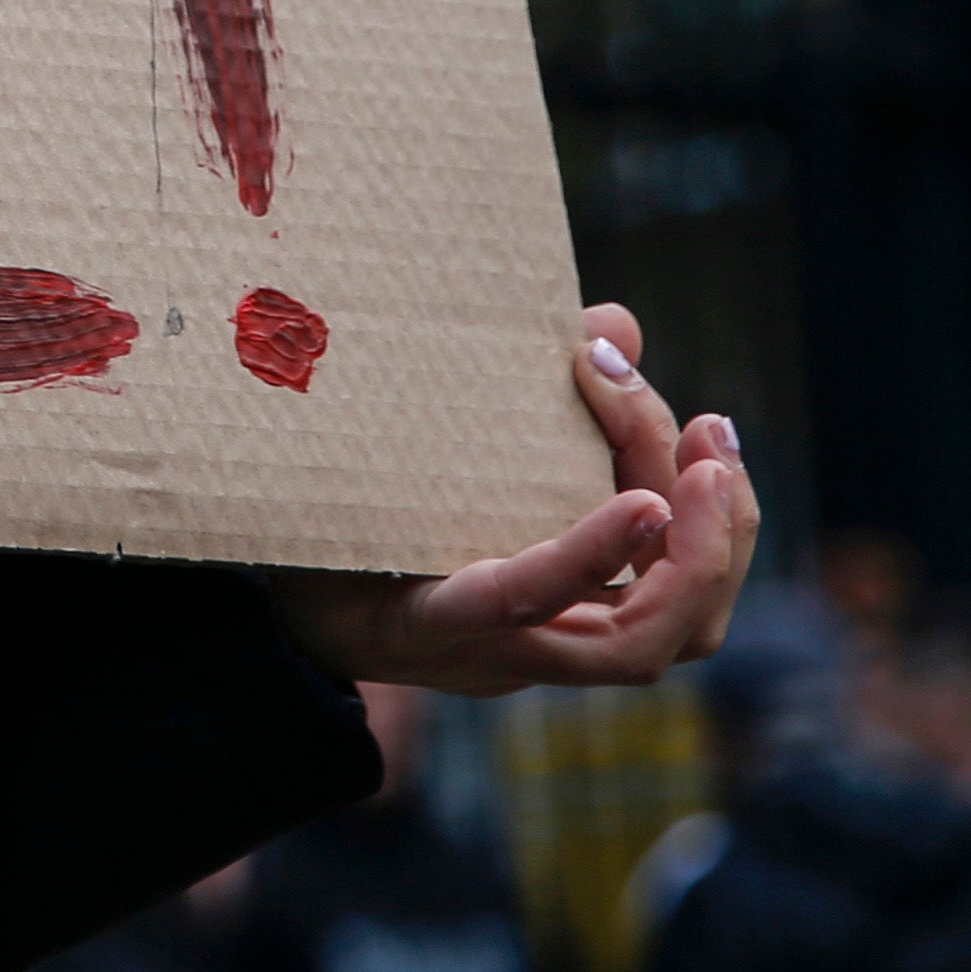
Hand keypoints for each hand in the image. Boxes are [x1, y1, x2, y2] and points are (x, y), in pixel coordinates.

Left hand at [271, 304, 754, 695]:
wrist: (247, 557)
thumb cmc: (364, 505)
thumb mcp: (466, 446)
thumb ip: (542, 397)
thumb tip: (612, 324)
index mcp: (564, 608)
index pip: (681, 583)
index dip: (719, 514)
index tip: (711, 423)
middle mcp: (542, 642)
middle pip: (683, 627)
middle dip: (723, 536)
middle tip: (715, 442)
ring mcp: (488, 646)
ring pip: (637, 642)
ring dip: (689, 558)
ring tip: (696, 472)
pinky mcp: (425, 624)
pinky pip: (524, 602)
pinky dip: (589, 558)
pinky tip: (634, 508)